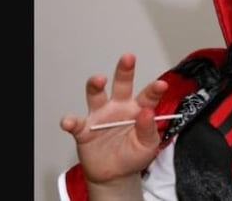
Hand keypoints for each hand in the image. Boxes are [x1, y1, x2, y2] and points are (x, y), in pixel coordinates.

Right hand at [60, 53, 167, 183]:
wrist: (115, 175)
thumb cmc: (134, 155)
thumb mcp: (148, 145)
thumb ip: (148, 129)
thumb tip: (147, 113)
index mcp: (138, 109)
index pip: (148, 96)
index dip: (154, 89)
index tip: (161, 85)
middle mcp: (119, 107)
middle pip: (121, 85)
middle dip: (124, 70)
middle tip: (128, 58)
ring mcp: (101, 116)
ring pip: (96, 95)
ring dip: (95, 85)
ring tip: (98, 80)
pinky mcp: (85, 130)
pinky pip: (76, 123)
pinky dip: (71, 121)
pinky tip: (70, 121)